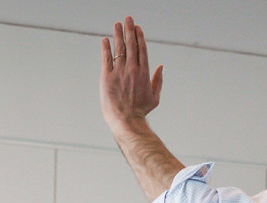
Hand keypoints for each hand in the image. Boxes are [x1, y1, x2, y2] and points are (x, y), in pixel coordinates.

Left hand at [99, 16, 163, 132]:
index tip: (137, 28)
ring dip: (118, 35)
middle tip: (128, 18)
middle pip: (131, 44)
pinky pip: (106, 59)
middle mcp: (132, 69)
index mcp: (144, 72)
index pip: (142, 49)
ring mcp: (119, 72)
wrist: (126, 120)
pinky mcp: (107, 78)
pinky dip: (106, 48)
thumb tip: (161, 67)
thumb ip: (158, 80)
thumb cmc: (141, 111)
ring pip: (119, 49)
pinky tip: (105, 40)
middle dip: (129, 29)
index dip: (139, 36)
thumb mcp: (155, 96)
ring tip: (117, 24)